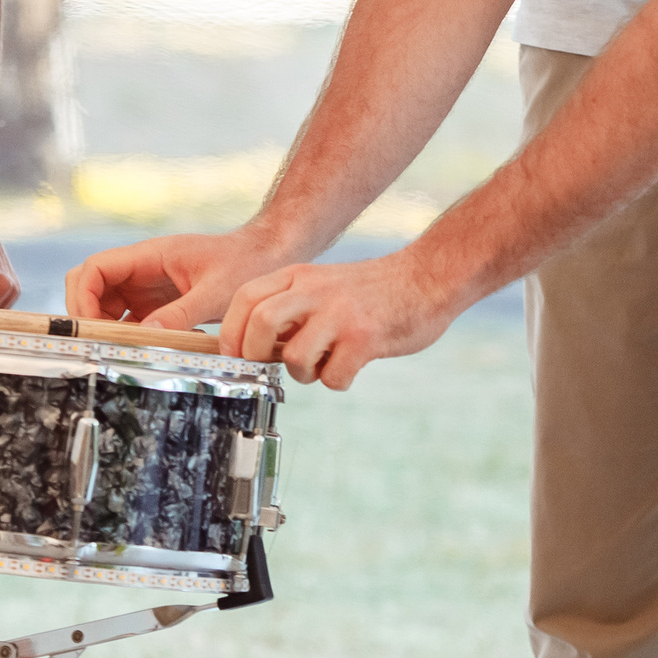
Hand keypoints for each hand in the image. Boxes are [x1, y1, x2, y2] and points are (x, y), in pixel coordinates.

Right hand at [66, 227, 301, 331]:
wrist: (269, 256)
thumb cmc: (245, 262)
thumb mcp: (216, 291)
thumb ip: (181, 313)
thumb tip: (145, 334)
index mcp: (152, 255)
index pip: (96, 268)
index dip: (83, 296)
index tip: (89, 326)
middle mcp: (144, 268)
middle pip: (92, 285)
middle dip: (87, 313)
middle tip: (101, 343)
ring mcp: (148, 285)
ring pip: (107, 304)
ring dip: (106, 327)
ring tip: (121, 351)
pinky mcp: (159, 302)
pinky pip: (130, 318)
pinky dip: (127, 335)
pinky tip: (144, 350)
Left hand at [222, 250, 461, 389]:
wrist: (427, 278)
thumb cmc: (371, 291)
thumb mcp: (322, 283)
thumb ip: (290, 306)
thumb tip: (253, 347)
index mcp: (299, 276)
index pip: (245, 297)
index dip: (230, 331)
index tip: (233, 355)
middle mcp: (316, 290)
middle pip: (261, 322)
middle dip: (255, 354)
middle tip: (268, 365)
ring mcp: (341, 314)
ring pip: (296, 357)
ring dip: (303, 374)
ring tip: (322, 365)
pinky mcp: (366, 337)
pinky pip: (334, 376)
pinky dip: (338, 381)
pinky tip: (351, 367)